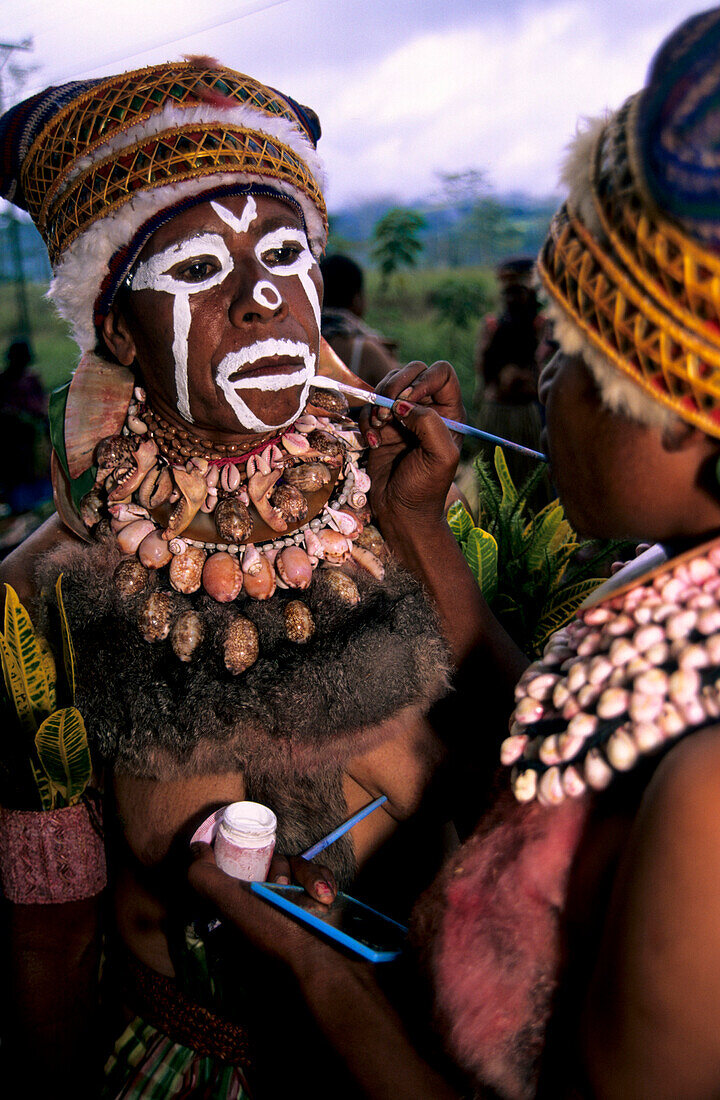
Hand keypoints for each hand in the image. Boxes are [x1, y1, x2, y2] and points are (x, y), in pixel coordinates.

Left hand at [188, 843, 339, 977]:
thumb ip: (204, 876)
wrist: (322, 960)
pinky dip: (324, 880)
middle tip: (282, 887)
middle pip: (272, 859)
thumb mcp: (229, 903)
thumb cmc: (273, 931)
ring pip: (298, 863)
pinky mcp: (319, 899)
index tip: (255, 859)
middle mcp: (265, 902)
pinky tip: (326, 897)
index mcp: (241, 903)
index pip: (241, 864)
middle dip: (281, 869)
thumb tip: (196, 847)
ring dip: (308, 876)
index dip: (248, 857)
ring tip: (315, 897)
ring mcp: (293, 901)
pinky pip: (320, 872)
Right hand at [358, 361, 462, 528]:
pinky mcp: (382, 426)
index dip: (424, 379)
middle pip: (411, 371)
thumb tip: (402, 403)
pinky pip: (370, 407)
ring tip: (381, 428)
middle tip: (388, 413)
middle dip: (394, 387)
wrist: (401, 511)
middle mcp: (428, 408)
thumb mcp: (441, 456)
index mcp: (450, 412)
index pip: (441, 373)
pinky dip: (367, 421)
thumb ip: (429, 423)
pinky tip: (373, 442)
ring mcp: (403, 416)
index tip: (409, 400)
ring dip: (379, 403)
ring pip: (387, 385)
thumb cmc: (426, 488)